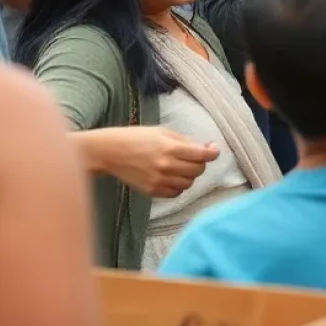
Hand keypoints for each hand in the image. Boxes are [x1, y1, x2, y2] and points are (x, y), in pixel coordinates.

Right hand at [103, 126, 218, 197]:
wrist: (111, 152)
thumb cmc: (138, 137)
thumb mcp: (164, 132)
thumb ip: (187, 141)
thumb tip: (208, 148)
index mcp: (171, 148)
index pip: (202, 155)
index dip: (212, 153)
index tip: (214, 151)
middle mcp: (166, 166)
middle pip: (197, 170)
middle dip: (200, 164)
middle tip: (194, 158)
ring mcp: (159, 180)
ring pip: (188, 183)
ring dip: (189, 175)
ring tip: (181, 168)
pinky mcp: (151, 191)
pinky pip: (175, 193)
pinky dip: (178, 186)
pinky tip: (172, 178)